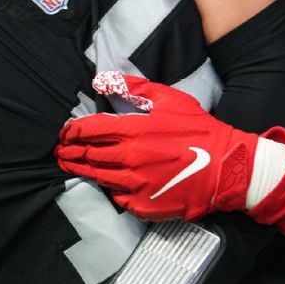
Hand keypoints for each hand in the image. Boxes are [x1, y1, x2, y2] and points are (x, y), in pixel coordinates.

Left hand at [56, 74, 258, 220]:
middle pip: (88, 155)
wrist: (224, 166)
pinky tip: (106, 182)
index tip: (64, 131)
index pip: (89, 130)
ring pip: (98, 177)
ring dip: (82, 169)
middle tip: (60, 151)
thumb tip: (102, 79)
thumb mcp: (169, 99)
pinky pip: (118, 197)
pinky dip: (110, 188)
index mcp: (133, 130)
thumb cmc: (198, 130)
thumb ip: (134, 88)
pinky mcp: (143, 204)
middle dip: (70, 152)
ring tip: (71, 165)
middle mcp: (129, 158)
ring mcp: (135, 184)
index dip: (72, 130)